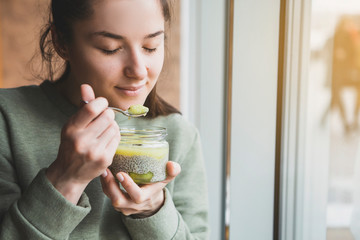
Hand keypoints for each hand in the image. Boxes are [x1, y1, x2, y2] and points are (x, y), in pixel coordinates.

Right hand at [46, 84, 120, 203]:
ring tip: (102, 131)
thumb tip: (86, 86)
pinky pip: (117, 138)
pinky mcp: (105, 159)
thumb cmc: (72, 144)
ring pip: (115, 127)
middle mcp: (82, 140)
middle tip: (103, 118)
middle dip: (108, 114)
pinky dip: (114, 136)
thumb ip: (83, 106)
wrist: (69, 174)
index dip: (101, 102)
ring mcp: (94, 151)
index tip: (101, 104)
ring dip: (112, 126)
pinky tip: (105, 140)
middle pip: (108, 116)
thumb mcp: (72, 125)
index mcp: (71, 129)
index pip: (92, 108)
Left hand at [101, 161, 180, 217]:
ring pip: (111, 198)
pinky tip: (103, 173)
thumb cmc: (157, 185)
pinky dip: (105, 185)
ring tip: (103, 170)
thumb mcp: (166, 178)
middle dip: (111, 186)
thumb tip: (172, 165)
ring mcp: (124, 206)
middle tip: (107, 171)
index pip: (136, 196)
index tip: (121, 173)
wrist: (151, 202)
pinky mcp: (117, 204)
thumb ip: (172, 171)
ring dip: (106, 185)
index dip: (128, 186)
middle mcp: (133, 205)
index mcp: (146, 198)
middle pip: (119, 200)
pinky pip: (108, 196)